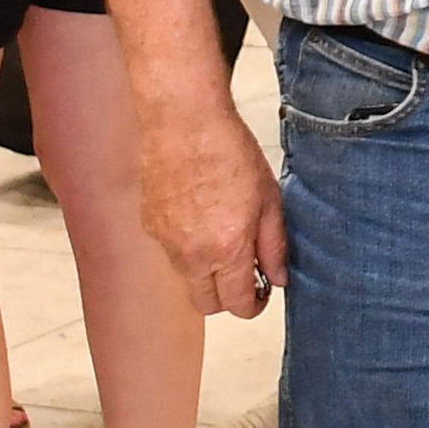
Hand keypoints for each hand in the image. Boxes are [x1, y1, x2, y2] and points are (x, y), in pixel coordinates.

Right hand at [141, 98, 286, 318]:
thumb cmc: (229, 152)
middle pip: (206, 304)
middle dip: (228, 298)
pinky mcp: (149, 225)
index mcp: (225, 250)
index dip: (255, 305)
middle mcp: (191, 254)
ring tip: (225, 237)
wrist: (183, 122)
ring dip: (207, 272)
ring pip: (187, 278)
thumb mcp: (270, 200)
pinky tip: (202, 217)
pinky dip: (187, 248)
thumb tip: (279, 278)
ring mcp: (165, 242)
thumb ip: (274, 246)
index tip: (263, 293)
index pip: (238, 305)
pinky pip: (171, 252)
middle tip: (245, 275)